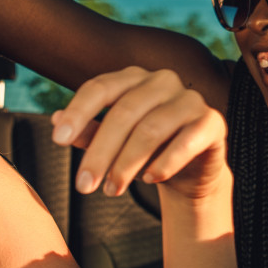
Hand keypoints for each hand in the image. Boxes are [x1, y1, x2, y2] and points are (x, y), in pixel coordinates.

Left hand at [51, 67, 229, 201]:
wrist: (191, 171)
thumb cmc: (147, 151)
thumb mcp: (114, 143)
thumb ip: (89, 130)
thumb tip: (55, 121)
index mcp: (133, 78)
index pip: (100, 87)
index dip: (77, 112)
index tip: (58, 141)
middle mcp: (162, 81)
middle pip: (123, 113)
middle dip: (100, 152)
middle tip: (83, 186)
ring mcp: (189, 99)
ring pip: (151, 129)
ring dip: (127, 164)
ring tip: (112, 190)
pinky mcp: (212, 122)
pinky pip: (186, 140)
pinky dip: (165, 162)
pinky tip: (150, 179)